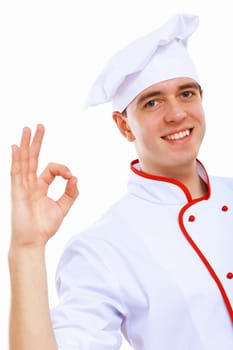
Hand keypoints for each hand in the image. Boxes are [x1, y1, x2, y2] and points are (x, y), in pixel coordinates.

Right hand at [10, 124, 78, 247]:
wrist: (34, 241)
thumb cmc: (45, 227)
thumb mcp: (63, 207)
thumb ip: (71, 193)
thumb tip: (75, 177)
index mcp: (41, 186)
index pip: (51, 169)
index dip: (62, 168)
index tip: (70, 176)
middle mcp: (30, 184)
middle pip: (33, 158)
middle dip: (37, 142)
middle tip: (39, 126)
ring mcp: (22, 186)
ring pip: (24, 161)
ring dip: (26, 144)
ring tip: (27, 129)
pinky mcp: (17, 192)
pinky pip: (15, 172)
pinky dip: (16, 159)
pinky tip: (16, 147)